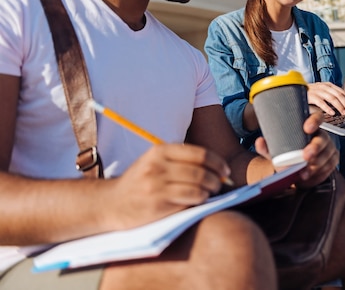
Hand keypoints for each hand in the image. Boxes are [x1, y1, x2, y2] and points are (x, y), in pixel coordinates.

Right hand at [108, 143, 230, 228]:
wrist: (111, 203)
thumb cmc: (140, 182)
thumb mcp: (155, 162)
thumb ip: (181, 161)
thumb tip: (217, 167)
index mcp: (159, 151)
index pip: (198, 153)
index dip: (217, 161)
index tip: (225, 169)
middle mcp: (158, 165)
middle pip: (200, 170)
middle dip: (216, 177)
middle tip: (220, 183)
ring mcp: (157, 185)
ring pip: (198, 185)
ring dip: (210, 189)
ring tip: (211, 192)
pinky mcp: (158, 203)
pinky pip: (189, 199)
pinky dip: (201, 199)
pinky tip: (200, 200)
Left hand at [254, 112, 338, 187]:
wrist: (295, 169)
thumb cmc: (287, 154)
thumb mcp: (276, 151)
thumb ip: (267, 147)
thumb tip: (259, 142)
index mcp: (310, 126)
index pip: (317, 117)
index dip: (314, 121)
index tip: (306, 128)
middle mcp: (322, 135)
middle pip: (323, 139)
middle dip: (315, 148)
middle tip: (305, 156)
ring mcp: (329, 148)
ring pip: (328, 155)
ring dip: (317, 164)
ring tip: (305, 172)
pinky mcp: (332, 160)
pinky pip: (330, 167)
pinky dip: (320, 173)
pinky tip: (311, 177)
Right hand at [307, 81, 344, 114]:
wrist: (296, 91)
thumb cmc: (311, 94)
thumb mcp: (324, 93)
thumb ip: (334, 95)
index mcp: (328, 85)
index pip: (342, 92)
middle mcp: (323, 86)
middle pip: (338, 95)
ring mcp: (317, 91)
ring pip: (332, 98)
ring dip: (339, 106)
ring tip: (343, 113)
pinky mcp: (310, 96)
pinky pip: (321, 102)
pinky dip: (327, 108)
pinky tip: (332, 113)